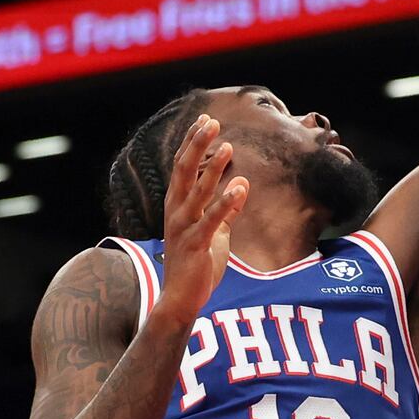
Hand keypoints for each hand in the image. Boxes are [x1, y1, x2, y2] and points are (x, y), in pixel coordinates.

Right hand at [153, 114, 247, 322]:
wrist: (181, 299)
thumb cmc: (195, 264)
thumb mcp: (213, 232)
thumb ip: (225, 209)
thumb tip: (242, 183)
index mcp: (177, 205)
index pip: (182, 167)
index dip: (192, 142)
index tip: (204, 120)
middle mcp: (176, 212)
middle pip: (184, 171)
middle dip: (197, 145)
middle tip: (211, 122)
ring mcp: (183, 228)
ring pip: (197, 192)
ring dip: (212, 168)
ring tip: (227, 147)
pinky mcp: (196, 245)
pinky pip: (212, 220)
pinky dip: (226, 202)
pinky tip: (239, 186)